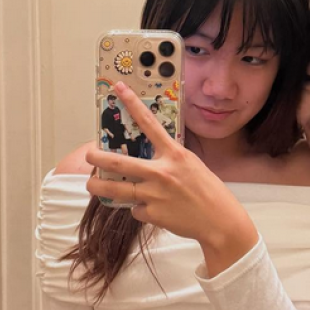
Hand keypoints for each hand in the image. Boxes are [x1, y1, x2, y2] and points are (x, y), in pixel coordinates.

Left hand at [86, 83, 258, 273]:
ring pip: (116, 189)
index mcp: (174, 154)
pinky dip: (140, 208)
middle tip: (89, 155)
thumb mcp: (191, 165)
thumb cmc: (208, 190)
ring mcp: (154, 195)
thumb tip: (147, 157)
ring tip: (91, 185)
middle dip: (97, 158)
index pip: (149, 124)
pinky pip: (136, 209)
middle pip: (118, 162)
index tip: (119, 88)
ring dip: (99, 187)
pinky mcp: (152, 214)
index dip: (132, 103)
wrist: (220, 221)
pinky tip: (153, 209)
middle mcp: (162, 172)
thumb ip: (168, 159)